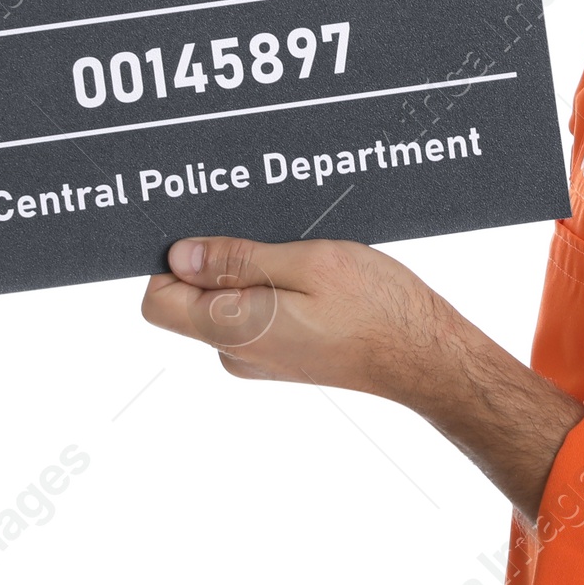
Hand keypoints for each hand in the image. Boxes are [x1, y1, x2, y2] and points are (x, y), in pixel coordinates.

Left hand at [140, 235, 454, 404]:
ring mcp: (260, 358)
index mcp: (232, 330)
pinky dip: (275, 286)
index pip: (158, 300)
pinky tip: (314, 271)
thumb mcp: (307, 263)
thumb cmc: (376, 309)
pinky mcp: (285, 355)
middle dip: (218, 258)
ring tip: (301, 249)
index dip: (172, 259)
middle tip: (268, 229)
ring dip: (254, 269)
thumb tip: (178, 255)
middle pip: (191, 298)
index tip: (208, 227)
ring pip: (229, 302)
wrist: (426, 358)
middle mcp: (236, 352)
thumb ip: (237, 261)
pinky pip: (258, 313)